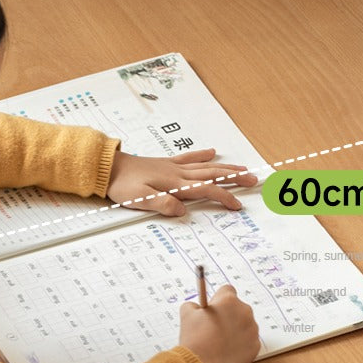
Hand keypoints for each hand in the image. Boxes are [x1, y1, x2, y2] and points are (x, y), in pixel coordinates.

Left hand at [107, 147, 257, 216]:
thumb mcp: (139, 200)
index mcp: (175, 183)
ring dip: (225, 167)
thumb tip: (181, 210)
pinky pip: (189, 158)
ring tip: (242, 168)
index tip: (237, 204)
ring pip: (206, 166)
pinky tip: (212, 152)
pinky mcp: (166, 163)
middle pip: (213, 174)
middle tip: (253, 179)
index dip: (224, 196)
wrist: (109, 167)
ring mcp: (173, 167)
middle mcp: (178, 173)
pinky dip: (202, 155)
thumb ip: (162, 204)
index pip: (206, 189)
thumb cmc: (122, 185)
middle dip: (235, 177)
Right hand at [179, 285, 259, 362]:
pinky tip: (227, 351)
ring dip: (235, 330)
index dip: (218, 300)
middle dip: (228, 315)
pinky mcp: (255, 346)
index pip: (227, 290)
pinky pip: (249, 341)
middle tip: (214, 328)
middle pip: (238, 308)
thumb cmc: (194, 338)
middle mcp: (244, 312)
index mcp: (229, 300)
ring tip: (219, 342)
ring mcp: (252, 329)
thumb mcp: (187, 314)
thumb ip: (194, 305)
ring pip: (245, 325)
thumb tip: (197, 307)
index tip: (212, 308)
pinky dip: (240, 345)